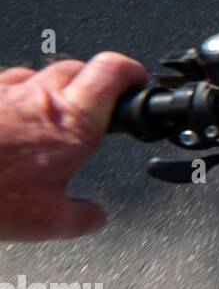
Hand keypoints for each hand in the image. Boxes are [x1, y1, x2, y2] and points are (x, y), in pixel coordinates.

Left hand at [0, 53, 148, 241]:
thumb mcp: (46, 223)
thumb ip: (82, 217)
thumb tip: (96, 216)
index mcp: (73, 122)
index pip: (114, 70)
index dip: (132, 72)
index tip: (136, 83)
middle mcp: (41, 96)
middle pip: (80, 66)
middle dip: (94, 82)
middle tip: (97, 106)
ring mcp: (6, 90)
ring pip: (40, 73)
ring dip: (52, 89)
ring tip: (49, 118)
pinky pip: (5, 85)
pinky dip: (17, 98)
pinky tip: (11, 124)